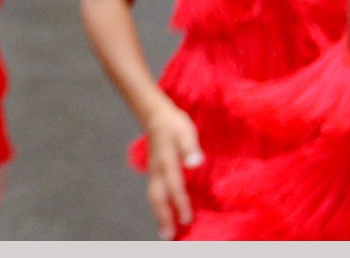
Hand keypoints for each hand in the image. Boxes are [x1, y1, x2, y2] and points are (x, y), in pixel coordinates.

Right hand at [141, 101, 204, 238]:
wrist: (155, 115)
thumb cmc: (173, 124)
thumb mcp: (184, 131)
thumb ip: (190, 147)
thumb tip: (195, 162)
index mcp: (166, 161)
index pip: (173, 186)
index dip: (180, 203)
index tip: (187, 219)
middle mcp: (157, 170)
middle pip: (157, 197)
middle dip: (162, 216)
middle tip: (168, 235)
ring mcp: (153, 171)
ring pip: (154, 196)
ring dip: (159, 214)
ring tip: (165, 231)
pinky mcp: (154, 172)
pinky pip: (155, 193)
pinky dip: (159, 206)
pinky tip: (165, 214)